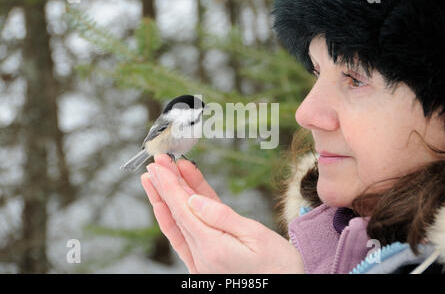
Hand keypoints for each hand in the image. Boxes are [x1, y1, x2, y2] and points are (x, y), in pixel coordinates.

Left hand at [140, 154, 303, 273]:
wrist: (287, 289)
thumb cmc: (280, 268)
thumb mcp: (257, 236)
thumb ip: (222, 217)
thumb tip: (194, 200)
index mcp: (213, 248)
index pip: (183, 210)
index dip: (169, 185)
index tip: (160, 165)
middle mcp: (202, 257)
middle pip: (177, 214)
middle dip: (165, 186)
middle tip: (156, 163)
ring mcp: (202, 261)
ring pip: (179, 223)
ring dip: (167, 199)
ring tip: (158, 177)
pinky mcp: (207, 263)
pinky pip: (187, 235)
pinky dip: (180, 215)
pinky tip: (179, 199)